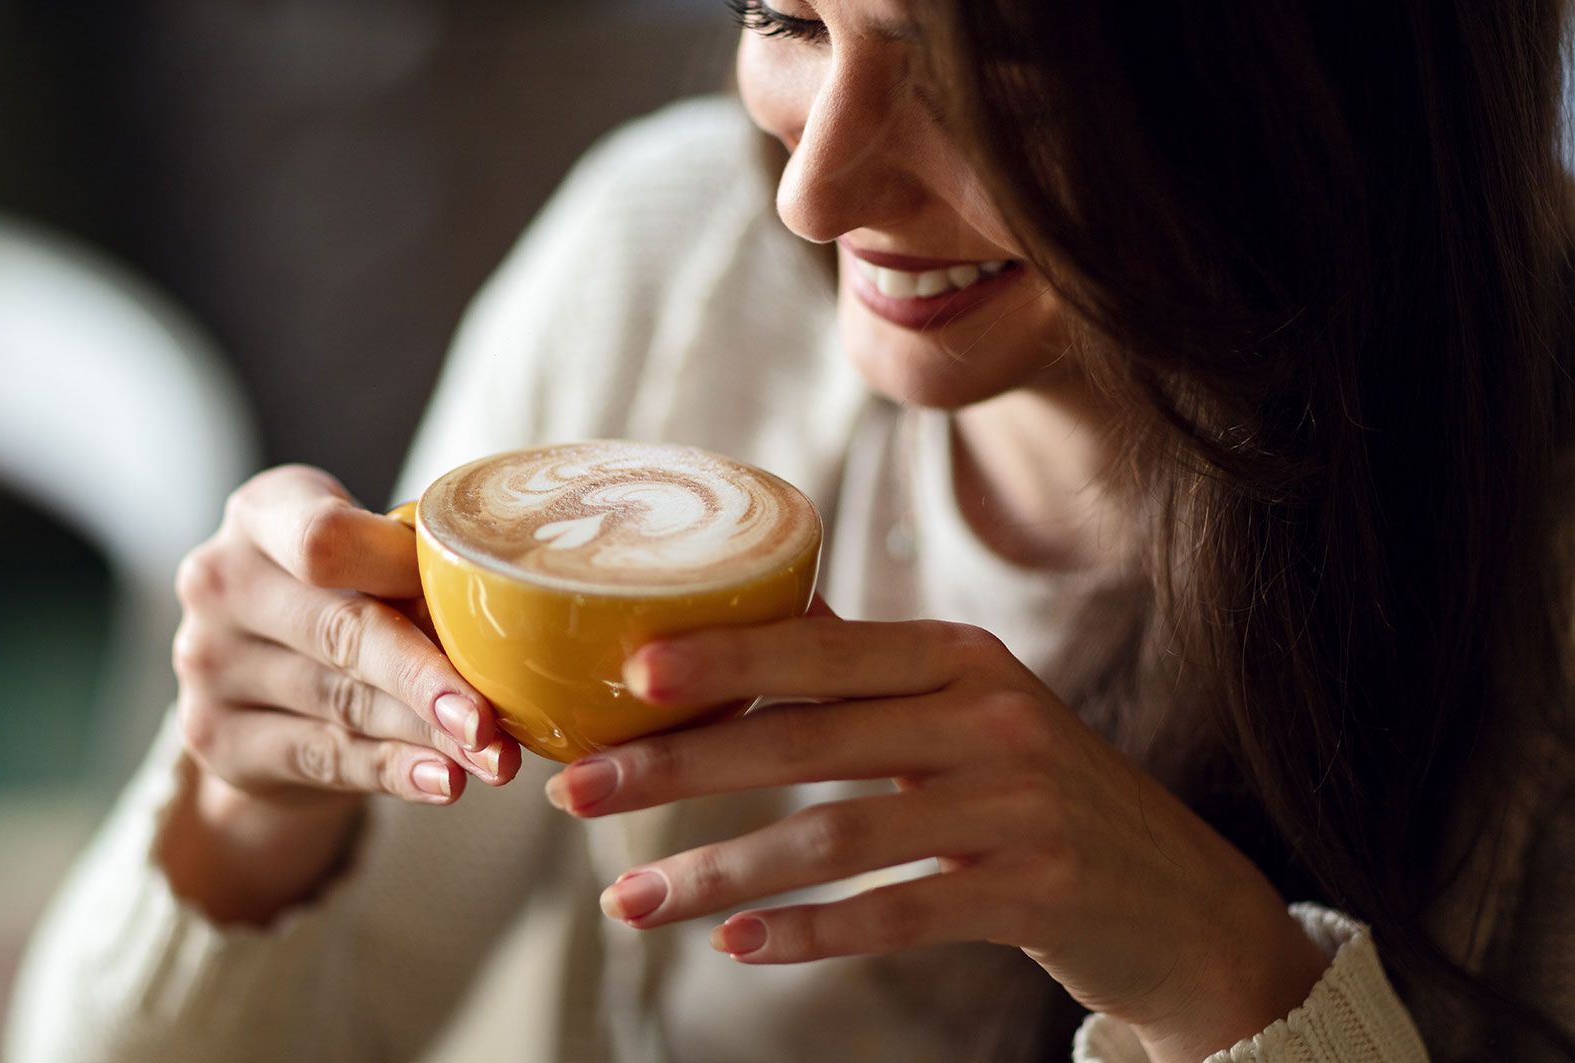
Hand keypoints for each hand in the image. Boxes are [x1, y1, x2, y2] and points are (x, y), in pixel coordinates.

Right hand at [161, 465, 520, 922]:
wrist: (264, 686)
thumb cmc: (343, 597)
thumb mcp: (368, 564)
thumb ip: (416, 572)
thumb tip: (516, 611)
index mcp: (261, 514)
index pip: (323, 538)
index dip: (400, 570)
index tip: (468, 597)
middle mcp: (220, 581)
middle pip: (340, 631)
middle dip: (427, 678)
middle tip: (493, 719)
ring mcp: (206, 662)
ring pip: (342, 703)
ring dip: (427, 735)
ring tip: (493, 759)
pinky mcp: (214, 738)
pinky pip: (323, 758)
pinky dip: (392, 771)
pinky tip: (443, 781)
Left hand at [545, 615, 1328, 1061]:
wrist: (1185, 901)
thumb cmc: (1047, 794)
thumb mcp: (973, 709)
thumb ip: (873, 670)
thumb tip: (770, 609)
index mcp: (961, 658)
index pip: (822, 645)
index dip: (724, 656)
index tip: (628, 674)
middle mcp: (991, 718)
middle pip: (806, 740)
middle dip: (681, 767)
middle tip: (582, 791)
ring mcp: (1016, 808)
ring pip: (834, 839)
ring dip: (718, 872)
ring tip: (630, 902)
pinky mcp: (1034, 893)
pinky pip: (896, 914)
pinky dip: (808, 933)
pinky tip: (735, 945)